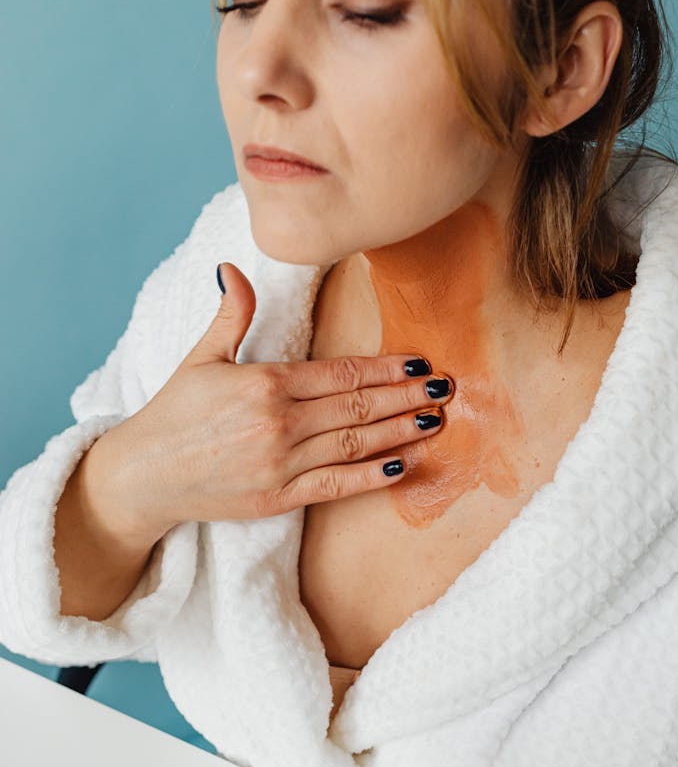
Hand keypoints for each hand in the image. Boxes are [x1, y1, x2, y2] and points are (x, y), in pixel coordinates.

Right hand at [103, 261, 453, 536]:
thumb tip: (233, 267)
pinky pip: (335, 486)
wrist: (143, 476)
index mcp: (264, 383)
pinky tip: (402, 465)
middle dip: (405, 397)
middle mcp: (278, 423)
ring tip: (435, 420)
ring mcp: (280, 464)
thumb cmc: (173, 413)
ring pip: (355, 444)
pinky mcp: (277, 498)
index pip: (340, 372)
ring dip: (400, 432)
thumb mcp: (201, 357)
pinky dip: (370, 477)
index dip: (385, 368)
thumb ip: (231, 314)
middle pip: (358, 406)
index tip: (418, 363)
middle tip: (446, 389)